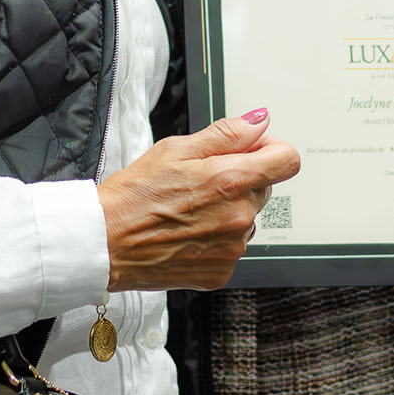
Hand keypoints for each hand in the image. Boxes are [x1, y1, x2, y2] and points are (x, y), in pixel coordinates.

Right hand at [97, 108, 300, 291]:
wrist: (106, 243)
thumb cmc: (134, 195)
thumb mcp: (176, 149)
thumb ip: (226, 134)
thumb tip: (259, 122)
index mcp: (232, 181)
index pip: (287, 161)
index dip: (270, 149)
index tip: (252, 150)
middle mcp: (239, 217)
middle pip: (265, 188)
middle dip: (242, 178)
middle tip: (201, 180)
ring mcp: (232, 249)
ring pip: (246, 218)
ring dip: (228, 210)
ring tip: (188, 209)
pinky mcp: (221, 272)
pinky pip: (231, 246)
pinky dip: (216, 238)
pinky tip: (187, 232)